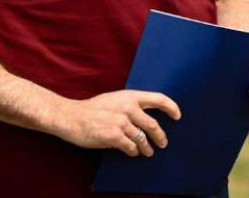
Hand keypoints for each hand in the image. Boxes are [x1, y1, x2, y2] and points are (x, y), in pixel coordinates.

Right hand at [54, 90, 180, 156]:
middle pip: (153, 124)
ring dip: (147, 148)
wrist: (71, 117)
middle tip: (163, 143)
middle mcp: (127, 108)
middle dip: (160, 136)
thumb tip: (145, 117)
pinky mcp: (113, 136)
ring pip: (142, 139)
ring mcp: (120, 122)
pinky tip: (132, 153)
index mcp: (129, 96)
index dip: (171, 107)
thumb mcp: (114, 99)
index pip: (158, 98)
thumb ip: (130, 105)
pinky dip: (133, 152)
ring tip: (148, 152)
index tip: (177, 116)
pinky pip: (130, 147)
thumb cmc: (92, 109)